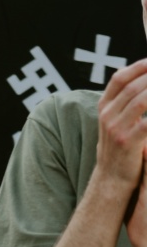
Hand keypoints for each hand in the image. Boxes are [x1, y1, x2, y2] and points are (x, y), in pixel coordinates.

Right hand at [90, 59, 146, 203]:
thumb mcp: (114, 123)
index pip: (119, 79)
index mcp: (104, 107)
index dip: (137, 67)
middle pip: (131, 87)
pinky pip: (146, 123)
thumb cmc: (119, 150)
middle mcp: (107, 114)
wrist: (111, 178)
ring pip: (140, 100)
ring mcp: (115, 127)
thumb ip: (122, 104)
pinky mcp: (127, 141)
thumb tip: (132, 80)